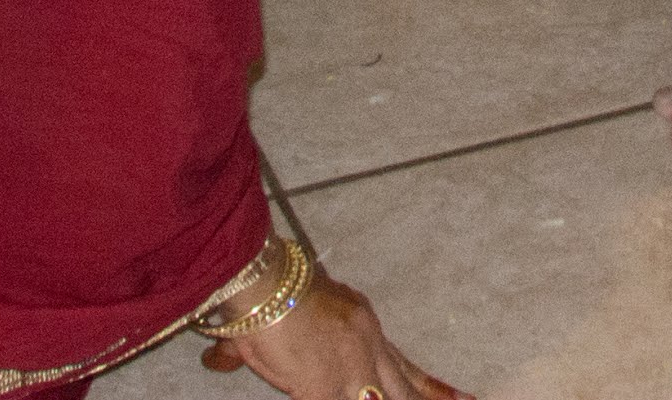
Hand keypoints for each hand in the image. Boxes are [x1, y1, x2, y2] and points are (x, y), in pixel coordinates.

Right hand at [204, 274, 470, 399]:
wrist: (257, 284)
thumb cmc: (258, 295)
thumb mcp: (273, 319)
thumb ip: (261, 345)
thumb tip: (219, 359)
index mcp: (358, 323)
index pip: (399, 361)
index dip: (424, 384)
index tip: (452, 396)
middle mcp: (365, 343)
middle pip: (404, 383)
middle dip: (431, 398)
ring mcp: (349, 369)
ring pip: (385, 399)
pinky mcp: (326, 389)